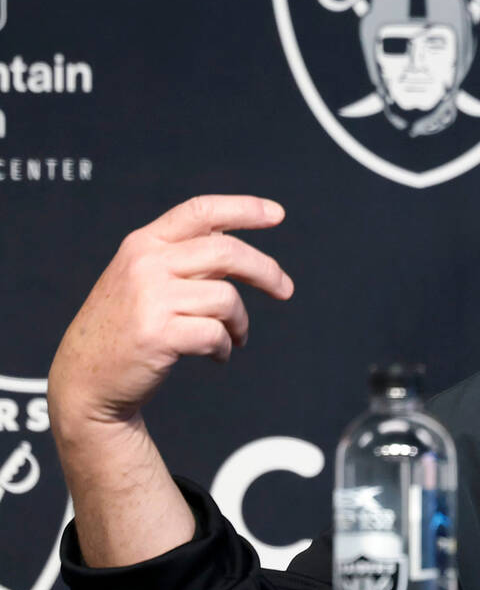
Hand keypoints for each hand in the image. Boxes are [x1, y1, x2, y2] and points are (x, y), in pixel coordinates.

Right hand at [49, 195, 294, 432]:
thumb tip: (234, 241)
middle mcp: (145, 264)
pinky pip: (216, 334)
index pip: (200, 211)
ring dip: (240, 322)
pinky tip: (219, 355)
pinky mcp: (158, 334)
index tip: (277, 215)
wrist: (84, 381)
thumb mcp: (141, 278)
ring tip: (235, 336)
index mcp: (143, 244)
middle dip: (266, 270)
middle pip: (227, 252)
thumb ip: (181, 257)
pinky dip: (225, 347)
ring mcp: (150, 299)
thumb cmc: (124, 327)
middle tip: (285, 289)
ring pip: (227, 298)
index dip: (243, 208)